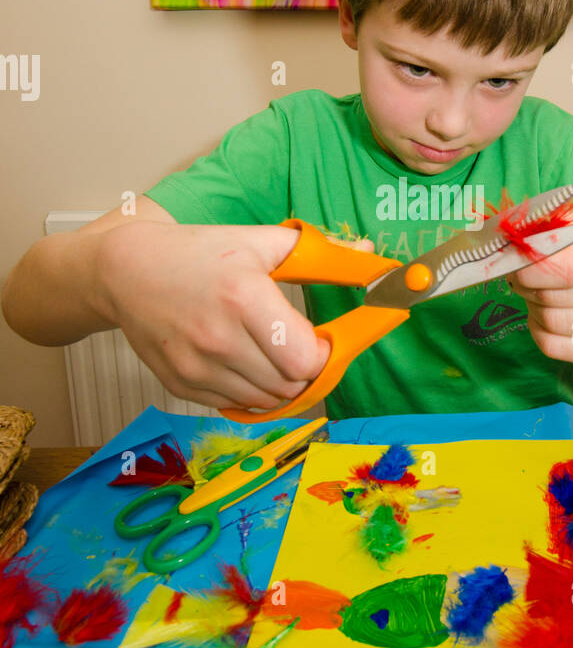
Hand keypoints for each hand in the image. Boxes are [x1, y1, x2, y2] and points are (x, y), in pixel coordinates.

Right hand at [95, 221, 373, 409]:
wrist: (126, 271)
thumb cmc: (197, 252)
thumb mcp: (257, 241)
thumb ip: (316, 253)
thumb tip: (370, 256)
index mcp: (244, 297)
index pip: (305, 360)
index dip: (323, 355)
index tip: (321, 340)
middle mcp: (219, 338)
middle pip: (290, 385)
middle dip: (305, 371)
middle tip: (299, 348)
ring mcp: (196, 366)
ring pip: (265, 401)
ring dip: (280, 384)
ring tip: (271, 353)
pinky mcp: (180, 385)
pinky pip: (235, 405)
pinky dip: (250, 392)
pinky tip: (243, 362)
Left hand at [505, 213, 572, 364]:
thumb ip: (553, 228)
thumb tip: (513, 242)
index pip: (572, 266)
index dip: (533, 270)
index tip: (515, 265)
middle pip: (559, 297)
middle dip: (527, 288)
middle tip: (522, 279)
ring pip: (556, 324)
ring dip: (534, 310)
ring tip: (537, 296)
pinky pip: (559, 349)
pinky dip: (540, 334)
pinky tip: (545, 318)